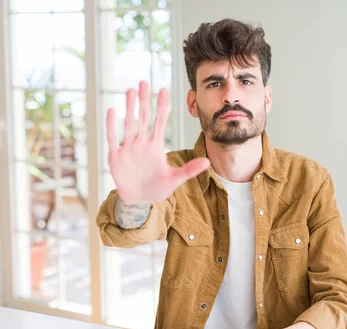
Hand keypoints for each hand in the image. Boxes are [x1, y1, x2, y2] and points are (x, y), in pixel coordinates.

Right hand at [106, 81, 209, 204]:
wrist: (139, 200)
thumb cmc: (157, 188)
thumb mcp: (175, 179)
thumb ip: (190, 170)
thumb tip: (208, 161)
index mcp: (156, 147)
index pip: (160, 122)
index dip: (161, 107)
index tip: (164, 90)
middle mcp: (142, 144)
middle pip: (143, 118)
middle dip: (144, 100)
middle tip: (144, 82)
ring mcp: (129, 149)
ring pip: (129, 124)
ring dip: (129, 107)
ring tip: (130, 90)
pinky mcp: (116, 156)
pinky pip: (113, 138)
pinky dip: (112, 125)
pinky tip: (111, 110)